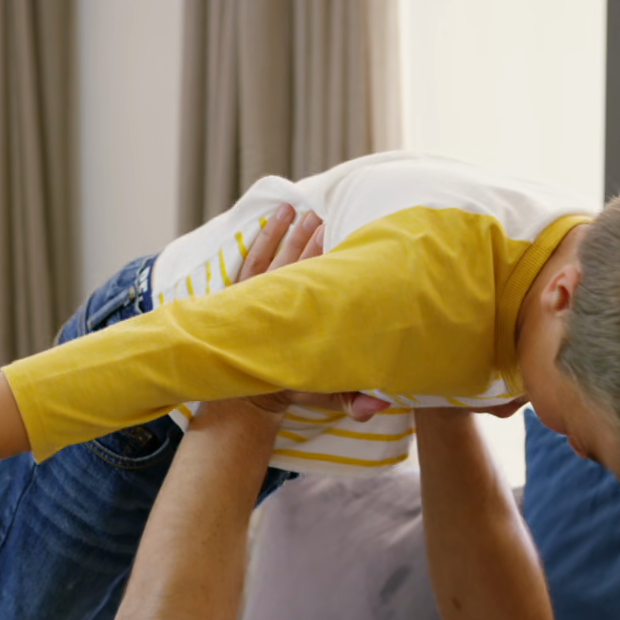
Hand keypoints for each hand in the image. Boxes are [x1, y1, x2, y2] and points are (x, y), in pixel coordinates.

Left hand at [232, 206, 398, 421]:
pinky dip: (263, 237)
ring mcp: (255, 299)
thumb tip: (379, 406)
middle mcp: (275, 310)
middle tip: (325, 218)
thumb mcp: (321, 395)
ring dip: (291, 235)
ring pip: (275, 259)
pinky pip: (253, 259)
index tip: (342, 241)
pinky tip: (278, 216)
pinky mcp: (240, 294)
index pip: (315, 290)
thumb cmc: (287, 388)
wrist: (245, 394)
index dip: (328, 264)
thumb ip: (350, 400)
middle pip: (295, 267)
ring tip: (306, 213)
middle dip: (310, 243)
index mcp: (297, 330)